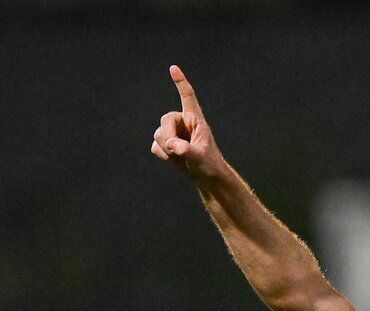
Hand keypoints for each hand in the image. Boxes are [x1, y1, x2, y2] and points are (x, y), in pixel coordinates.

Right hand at [151, 66, 224, 180]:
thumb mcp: (200, 157)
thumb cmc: (210, 164)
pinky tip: (174, 160)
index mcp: (195, 120)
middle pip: (165, 120)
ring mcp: (173, 133)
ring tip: (180, 157)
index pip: (187, 97)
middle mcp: (182, 122)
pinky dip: (162, 154)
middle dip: (168, 136)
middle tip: (177, 150)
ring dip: (166, 148)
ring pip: (158, 134)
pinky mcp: (166, 144)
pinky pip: (155, 146)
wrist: (207, 178)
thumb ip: (186, 150)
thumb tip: (172, 145)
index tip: (174, 68)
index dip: (180, 82)